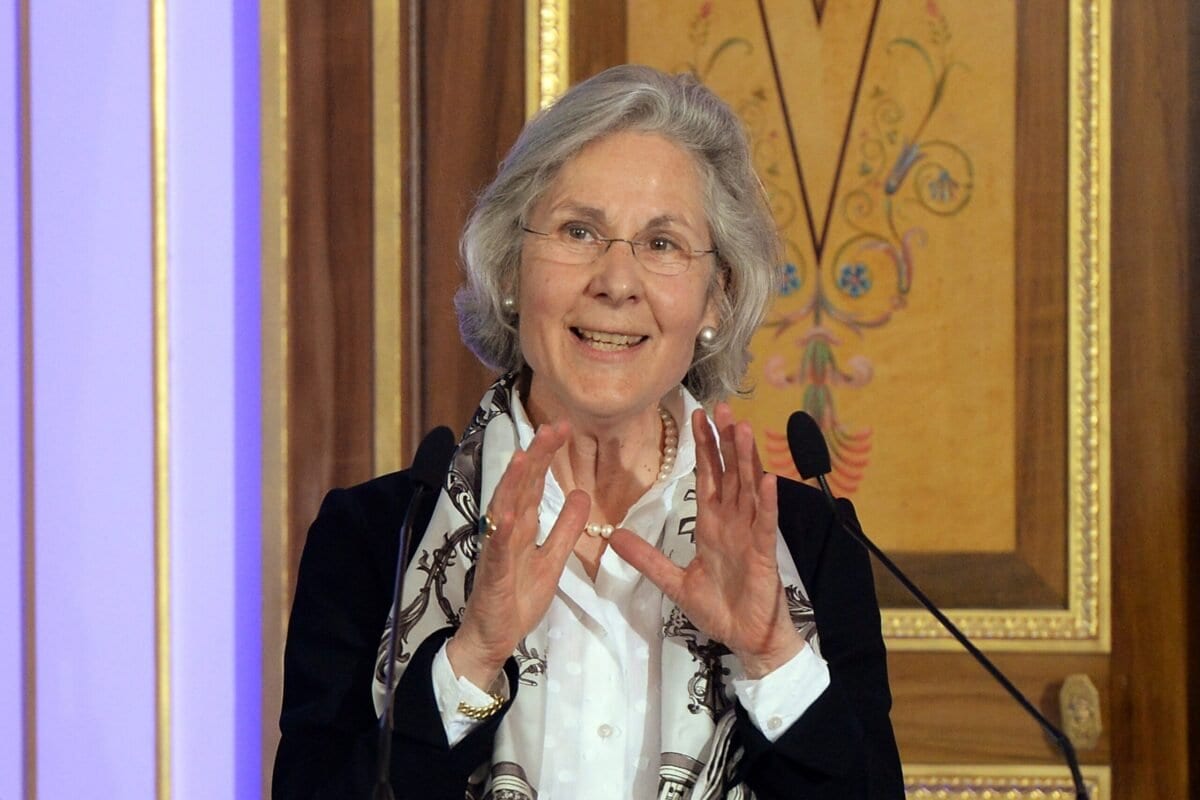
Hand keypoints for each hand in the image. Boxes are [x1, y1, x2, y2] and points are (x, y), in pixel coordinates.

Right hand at [447, 421, 589, 687]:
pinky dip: (502, 531)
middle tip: (552, 426)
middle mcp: (506, 530)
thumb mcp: (553, 560)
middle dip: (535, 456)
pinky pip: (499, 550)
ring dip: (514, 483)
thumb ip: (566, 528)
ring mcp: (497, 550)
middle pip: (520, 487)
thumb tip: (583, 493)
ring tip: (526, 455)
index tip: (563, 427)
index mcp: (521, 526)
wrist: (493, 638)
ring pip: (505, 510)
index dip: (547, 455)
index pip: (535, 483)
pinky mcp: (495, 575)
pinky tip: (510, 514)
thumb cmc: (518, 598)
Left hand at [608, 403, 803, 678]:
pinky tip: (766, 479)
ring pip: (748, 489)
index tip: (696, 417)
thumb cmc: (718, 608)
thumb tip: (612, 536)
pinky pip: (765, 523)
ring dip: (745, 459)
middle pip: (729, 473)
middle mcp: (733, 522)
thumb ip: (647, 557)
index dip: (703, 447)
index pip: (707, 477)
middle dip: (724, 440)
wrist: (745, 638)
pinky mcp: (763, 554)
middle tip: (720, 407)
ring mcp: (750, 535)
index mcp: (712, 525)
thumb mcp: (673, 581)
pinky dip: (766, 501)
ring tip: (741, 428)